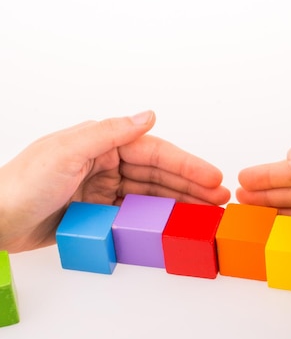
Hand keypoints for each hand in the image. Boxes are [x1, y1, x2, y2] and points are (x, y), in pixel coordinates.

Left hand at [0, 111, 229, 252]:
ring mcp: (104, 190)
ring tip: (208, 213)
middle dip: (192, 185)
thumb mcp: (66, 151)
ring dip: (181, 202)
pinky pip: (137, 215)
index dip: (187, 164)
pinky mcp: (100, 214)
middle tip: (220, 199)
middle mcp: (107, 164)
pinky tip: (177, 223)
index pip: (154, 153)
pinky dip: (158, 219)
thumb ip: (110, 133)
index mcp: (102, 144)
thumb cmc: (21, 184)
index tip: (212, 176)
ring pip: (152, 195)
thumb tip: (148, 115)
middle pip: (159, 175)